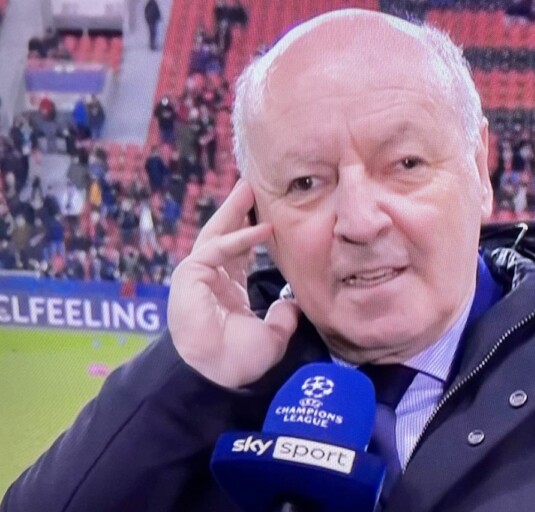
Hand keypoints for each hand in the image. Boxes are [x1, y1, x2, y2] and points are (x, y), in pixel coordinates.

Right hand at [167, 180, 300, 387]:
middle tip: (251, 188)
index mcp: (226, 293)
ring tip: (248, 188)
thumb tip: (293, 302)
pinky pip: (216, 249)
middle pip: (224, 237)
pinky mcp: (190, 276)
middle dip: (237, 213)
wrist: (218, 376)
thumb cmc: (239, 362)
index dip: (250, 236)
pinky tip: (261, 228)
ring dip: (233, 212)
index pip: (238, 256)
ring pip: (216, 236)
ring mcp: (198, 277)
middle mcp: (210, 281)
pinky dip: (239, 237)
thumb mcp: (272, 336)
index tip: (268, 219)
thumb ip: (283, 318)